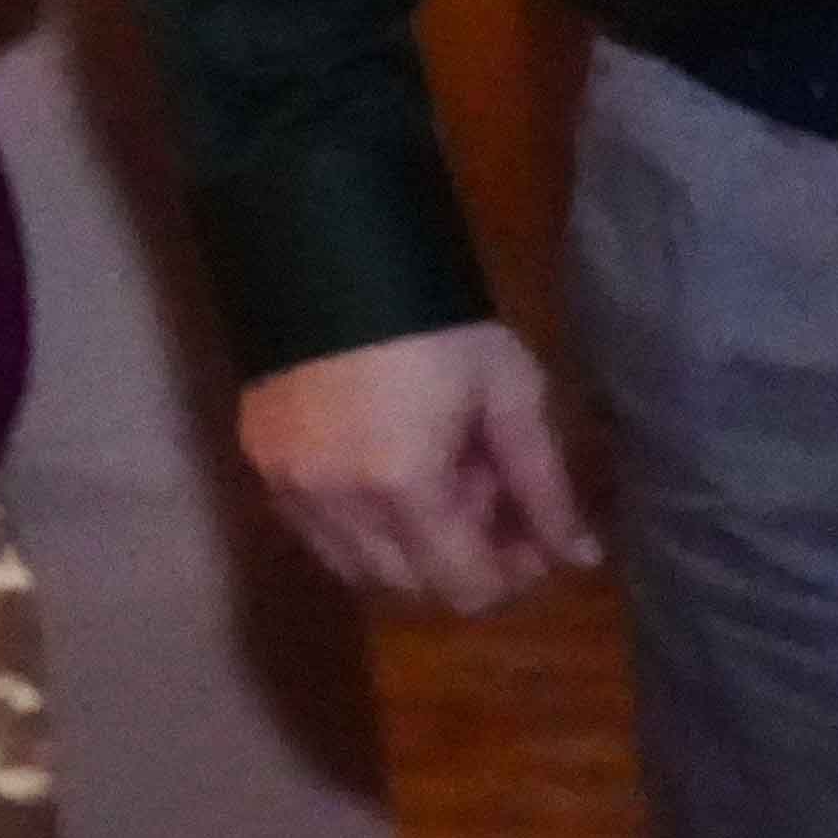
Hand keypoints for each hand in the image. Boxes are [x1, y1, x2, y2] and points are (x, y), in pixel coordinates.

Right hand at [237, 319, 595, 612]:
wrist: (332, 251)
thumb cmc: (439, 323)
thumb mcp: (509, 395)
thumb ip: (545, 487)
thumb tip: (580, 557)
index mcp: (401, 485)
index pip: (463, 587)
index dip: (510, 576)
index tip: (531, 536)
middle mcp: (334, 501)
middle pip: (410, 585)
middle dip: (458, 556)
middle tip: (482, 493)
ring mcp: (286, 483)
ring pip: (355, 567)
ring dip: (403, 547)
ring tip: (430, 479)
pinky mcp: (258, 460)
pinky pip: (313, 531)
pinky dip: (355, 525)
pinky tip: (380, 469)